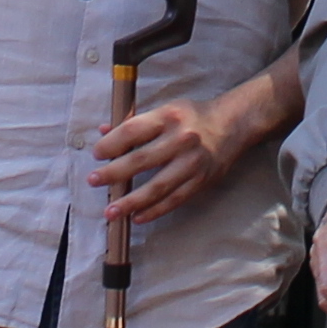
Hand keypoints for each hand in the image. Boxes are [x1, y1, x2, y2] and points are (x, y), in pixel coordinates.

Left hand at [93, 89, 265, 228]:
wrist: (232, 124)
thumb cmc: (192, 117)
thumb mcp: (165, 110)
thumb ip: (134, 123)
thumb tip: (103, 132)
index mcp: (168, 117)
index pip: (132, 131)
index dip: (111, 144)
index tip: (97, 154)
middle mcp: (181, 140)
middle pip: (140, 161)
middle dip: (113, 173)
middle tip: (94, 181)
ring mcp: (192, 163)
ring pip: (156, 187)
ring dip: (130, 201)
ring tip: (111, 211)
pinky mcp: (201, 181)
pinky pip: (174, 200)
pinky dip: (154, 210)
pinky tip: (137, 216)